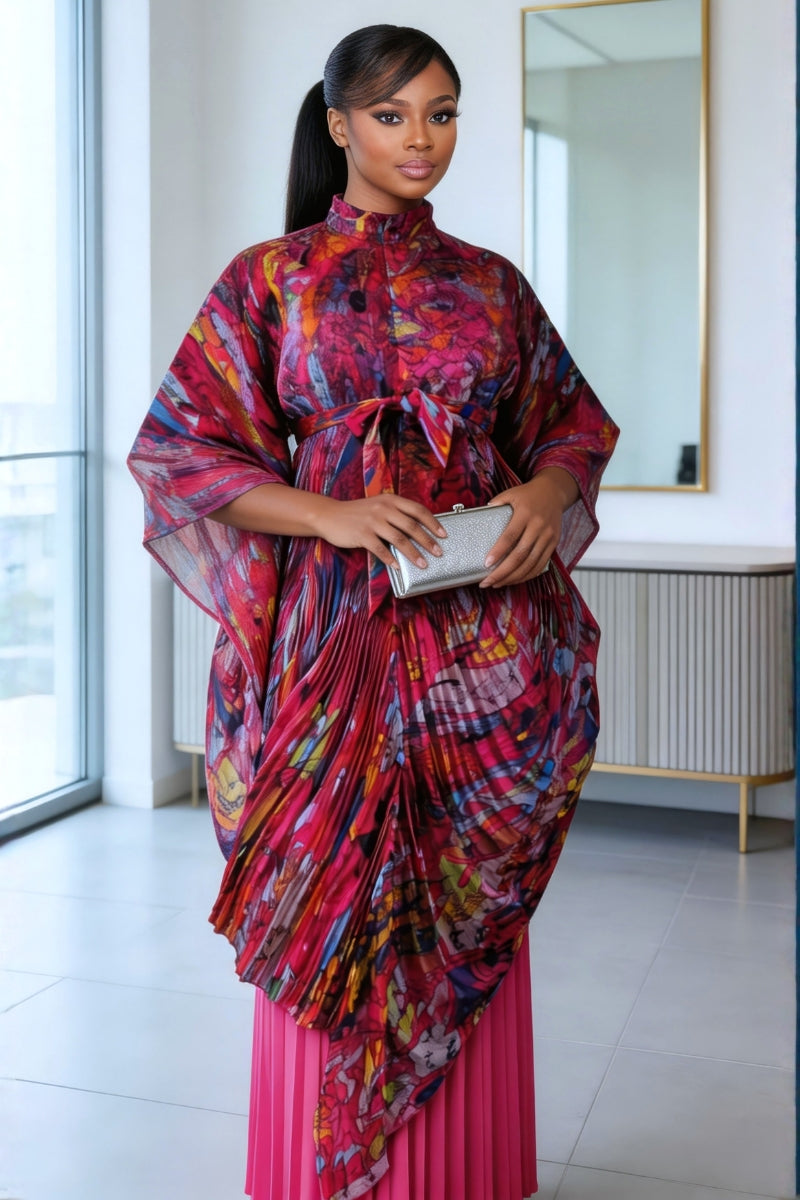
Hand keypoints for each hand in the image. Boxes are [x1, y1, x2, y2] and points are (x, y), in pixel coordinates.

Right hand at [314, 494, 446, 571]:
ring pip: (400, 539)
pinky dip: (391, 559)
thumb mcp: (378, 506)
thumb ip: (395, 514)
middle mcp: (384, 509)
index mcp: (391, 500)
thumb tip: (417, 530)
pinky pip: (381, 550)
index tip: (443, 534)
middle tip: (438, 552)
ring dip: (414, 554)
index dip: (433, 523)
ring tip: (423, 564)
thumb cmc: (356, 513)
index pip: (418, 510)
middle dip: (428, 541)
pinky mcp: (362, 534)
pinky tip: (398, 567)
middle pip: (412, 526)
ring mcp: (373, 521)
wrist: (329, 515)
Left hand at [479, 468, 578, 588]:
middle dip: (503, 572)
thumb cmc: (528, 494)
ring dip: (513, 577)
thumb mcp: (510, 494)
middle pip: (520, 555)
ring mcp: (547, 536)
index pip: (510, 536)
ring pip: (531, 563)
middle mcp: (538, 526)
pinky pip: (541, 564)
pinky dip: (528, 575)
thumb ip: (496, 504)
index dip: (498, 552)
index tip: (486, 564)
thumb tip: (479, 516)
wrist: (554, 492)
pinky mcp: (553, 544)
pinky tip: (514, 580)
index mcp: (525, 513)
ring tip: (497, 583)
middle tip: (487, 582)